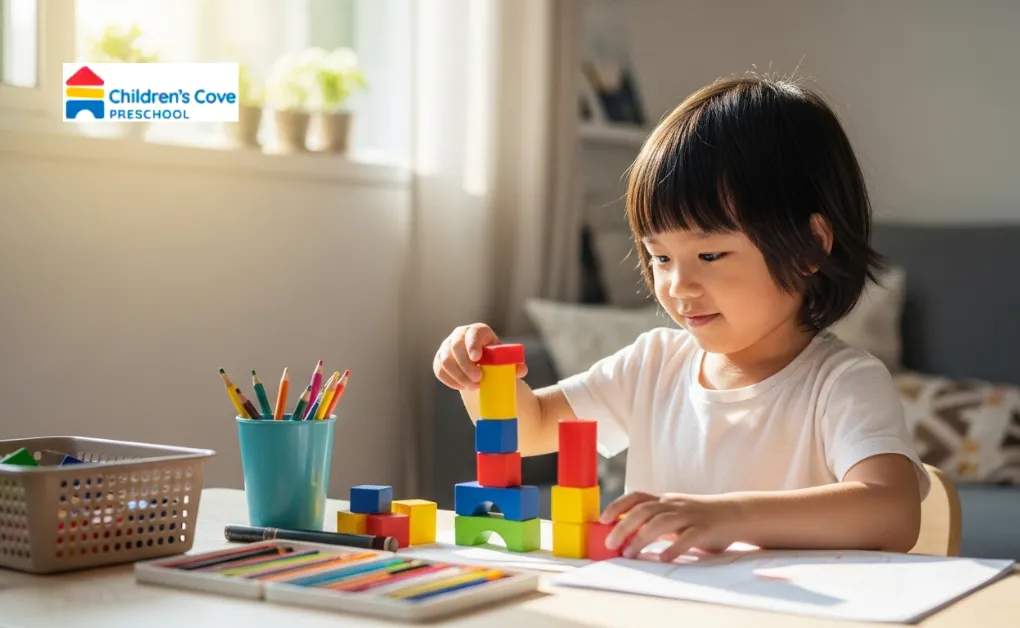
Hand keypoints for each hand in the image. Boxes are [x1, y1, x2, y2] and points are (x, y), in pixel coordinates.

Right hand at [433, 323, 527, 390]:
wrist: (481, 364)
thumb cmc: (495, 359)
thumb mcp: (506, 359)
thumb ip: (515, 364)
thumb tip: (521, 370)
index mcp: (478, 331)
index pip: (473, 333)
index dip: (473, 345)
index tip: (477, 359)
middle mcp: (459, 335)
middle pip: (456, 347)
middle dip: (466, 365)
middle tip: (478, 379)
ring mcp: (447, 346)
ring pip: (446, 360)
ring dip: (459, 375)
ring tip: (473, 387)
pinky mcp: (439, 359)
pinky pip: (439, 369)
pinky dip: (450, 380)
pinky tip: (461, 386)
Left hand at [601, 491, 743, 561]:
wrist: (736, 514)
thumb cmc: (700, 517)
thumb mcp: (675, 514)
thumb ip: (654, 521)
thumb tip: (625, 536)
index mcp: (665, 500)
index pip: (637, 497)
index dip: (617, 506)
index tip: (602, 519)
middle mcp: (675, 504)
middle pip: (644, 510)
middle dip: (623, 526)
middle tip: (610, 543)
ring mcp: (690, 515)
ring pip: (661, 522)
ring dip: (642, 538)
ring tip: (630, 553)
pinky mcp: (705, 528)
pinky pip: (688, 537)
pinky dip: (674, 548)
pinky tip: (663, 558)